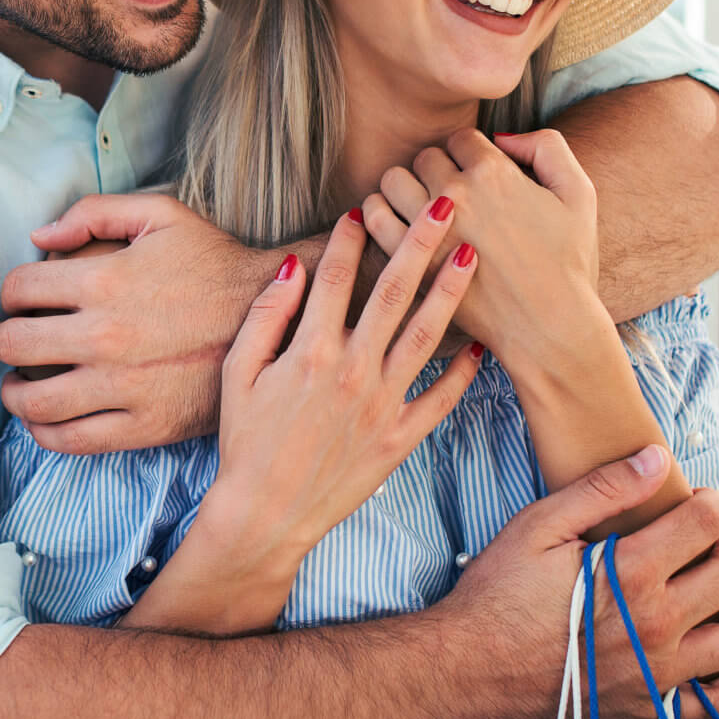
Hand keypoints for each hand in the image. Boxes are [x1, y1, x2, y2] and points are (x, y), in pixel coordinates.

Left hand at [0, 193, 274, 453]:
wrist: (274, 319)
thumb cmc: (215, 263)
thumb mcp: (162, 215)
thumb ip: (95, 211)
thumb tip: (39, 237)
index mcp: (104, 281)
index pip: (19, 289)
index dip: (13, 292)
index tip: (23, 300)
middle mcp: (105, 337)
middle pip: (13, 344)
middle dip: (6, 338)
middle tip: (16, 338)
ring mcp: (123, 387)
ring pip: (33, 400)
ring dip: (15, 391)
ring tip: (19, 384)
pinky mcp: (143, 426)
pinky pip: (70, 440)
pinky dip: (44, 431)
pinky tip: (44, 418)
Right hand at [194, 203, 485, 566]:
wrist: (266, 515)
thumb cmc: (246, 444)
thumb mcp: (239, 374)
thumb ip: (266, 317)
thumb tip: (293, 268)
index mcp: (311, 352)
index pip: (337, 278)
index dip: (351, 239)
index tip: (364, 210)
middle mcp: (353, 372)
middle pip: (393, 292)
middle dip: (419, 242)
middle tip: (445, 202)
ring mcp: (382, 405)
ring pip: (425, 335)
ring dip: (450, 291)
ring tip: (472, 254)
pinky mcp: (400, 438)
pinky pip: (440, 398)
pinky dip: (462, 371)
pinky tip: (479, 343)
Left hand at [362, 129, 608, 371]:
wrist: (551, 328)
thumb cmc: (570, 264)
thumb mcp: (579, 194)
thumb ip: (547, 147)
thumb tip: (501, 136)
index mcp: (494, 172)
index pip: (460, 138)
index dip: (469, 155)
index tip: (476, 178)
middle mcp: (457, 194)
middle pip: (425, 157)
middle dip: (437, 171)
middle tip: (451, 197)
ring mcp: (429, 228)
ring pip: (393, 180)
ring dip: (405, 188)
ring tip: (420, 207)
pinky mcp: (411, 261)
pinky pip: (373, 216)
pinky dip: (377, 212)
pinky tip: (394, 222)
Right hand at [446, 451, 718, 718]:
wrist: (466, 674)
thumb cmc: (495, 598)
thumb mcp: (538, 527)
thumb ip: (602, 490)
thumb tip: (655, 457)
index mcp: (631, 572)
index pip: (705, 523)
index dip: (711, 503)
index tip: (701, 502)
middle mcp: (656, 624)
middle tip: (717, 540)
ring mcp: (658, 673)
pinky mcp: (651, 709)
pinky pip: (718, 701)